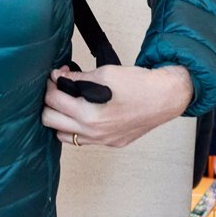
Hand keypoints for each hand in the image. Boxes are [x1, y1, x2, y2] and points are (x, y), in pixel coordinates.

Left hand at [42, 64, 192, 147]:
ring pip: (62, 135)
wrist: (166, 96)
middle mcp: (94, 132)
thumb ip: (77, 78)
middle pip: (50, 121)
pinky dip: (75, 128)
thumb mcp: (104, 74)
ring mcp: (102, 141)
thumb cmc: (139, 84)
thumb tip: (59, 77)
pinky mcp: (111, 143)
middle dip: (49, 101)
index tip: (56, 75)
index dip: (51, 83)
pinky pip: (82, 140)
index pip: (53, 100)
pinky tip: (82, 114)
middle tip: (58, 88)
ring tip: (67, 102)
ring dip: (59, 118)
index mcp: (89, 115)